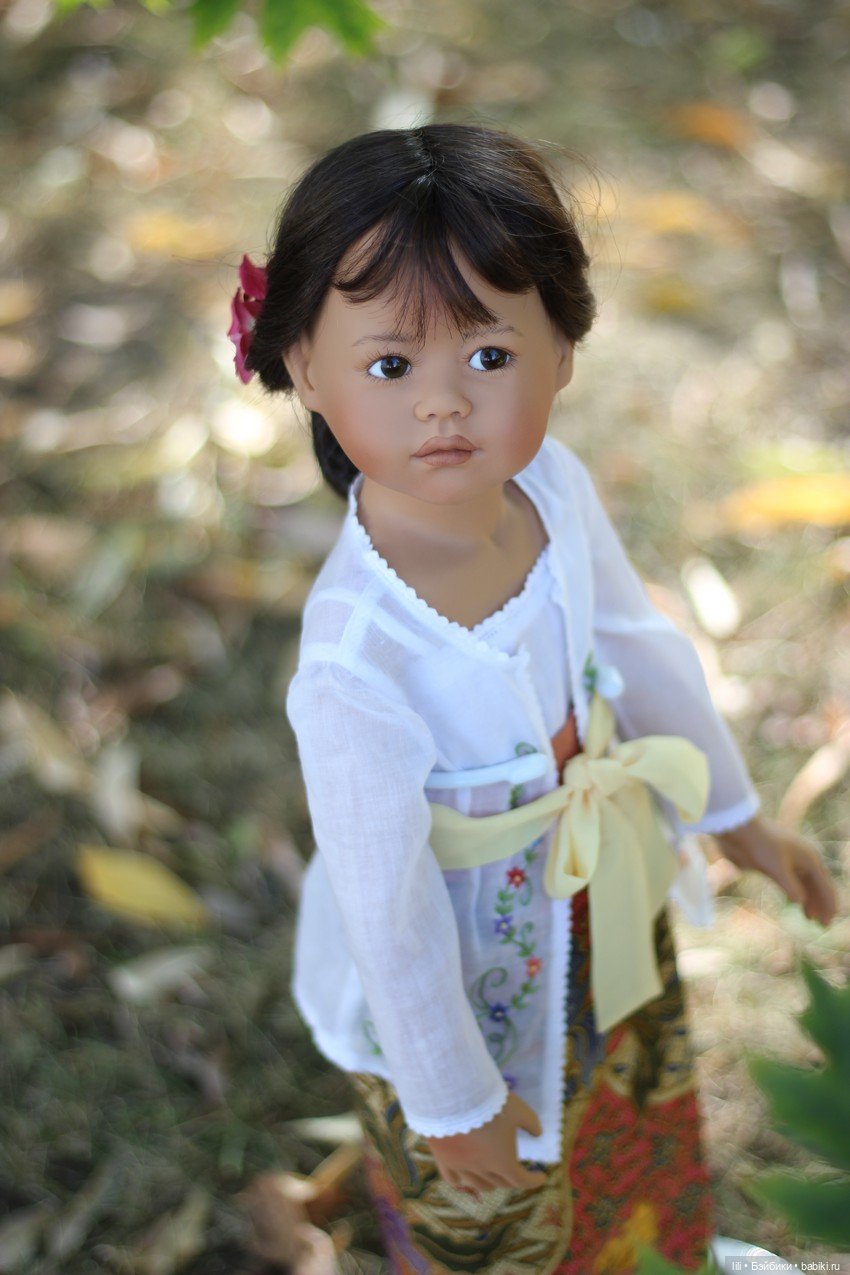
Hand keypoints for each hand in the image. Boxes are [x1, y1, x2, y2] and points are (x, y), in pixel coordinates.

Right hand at [424, 1092, 547, 1199]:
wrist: (455, 1097)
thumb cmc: (491, 1104)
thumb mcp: (519, 1111)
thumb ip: (531, 1124)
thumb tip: (538, 1133)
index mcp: (503, 1163)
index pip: (522, 1180)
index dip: (534, 1180)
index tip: (541, 1176)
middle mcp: (483, 1170)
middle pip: (501, 1183)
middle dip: (512, 1180)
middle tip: (517, 1173)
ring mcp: (462, 1167)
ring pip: (478, 1184)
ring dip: (490, 1183)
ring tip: (494, 1177)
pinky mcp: (444, 1159)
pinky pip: (452, 1179)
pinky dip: (461, 1182)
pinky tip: (463, 1179)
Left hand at [714, 814, 837, 926]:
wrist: (739, 830)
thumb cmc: (760, 846)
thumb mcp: (776, 868)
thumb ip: (790, 886)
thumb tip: (801, 902)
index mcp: (809, 858)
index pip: (824, 885)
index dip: (828, 904)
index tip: (828, 922)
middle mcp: (803, 860)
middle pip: (817, 886)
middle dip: (821, 905)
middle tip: (822, 925)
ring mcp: (789, 862)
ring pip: (805, 885)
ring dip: (809, 901)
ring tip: (810, 918)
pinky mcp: (775, 865)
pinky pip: (792, 883)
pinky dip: (796, 894)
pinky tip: (796, 904)